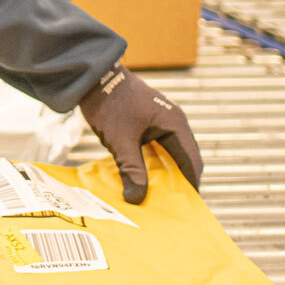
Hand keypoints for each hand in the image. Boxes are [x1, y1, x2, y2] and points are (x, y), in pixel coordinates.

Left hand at [76, 64, 202, 203]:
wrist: (92, 76)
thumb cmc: (109, 105)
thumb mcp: (121, 141)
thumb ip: (132, 170)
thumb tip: (138, 200)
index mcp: (175, 124)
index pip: (192, 162)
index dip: (191, 186)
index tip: (186, 208)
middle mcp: (174, 122)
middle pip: (184, 158)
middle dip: (179, 181)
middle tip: (169, 205)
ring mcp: (162, 120)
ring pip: (170, 153)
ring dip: (165, 172)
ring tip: (156, 195)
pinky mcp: (149, 120)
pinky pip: (158, 146)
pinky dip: (154, 162)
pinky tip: (142, 175)